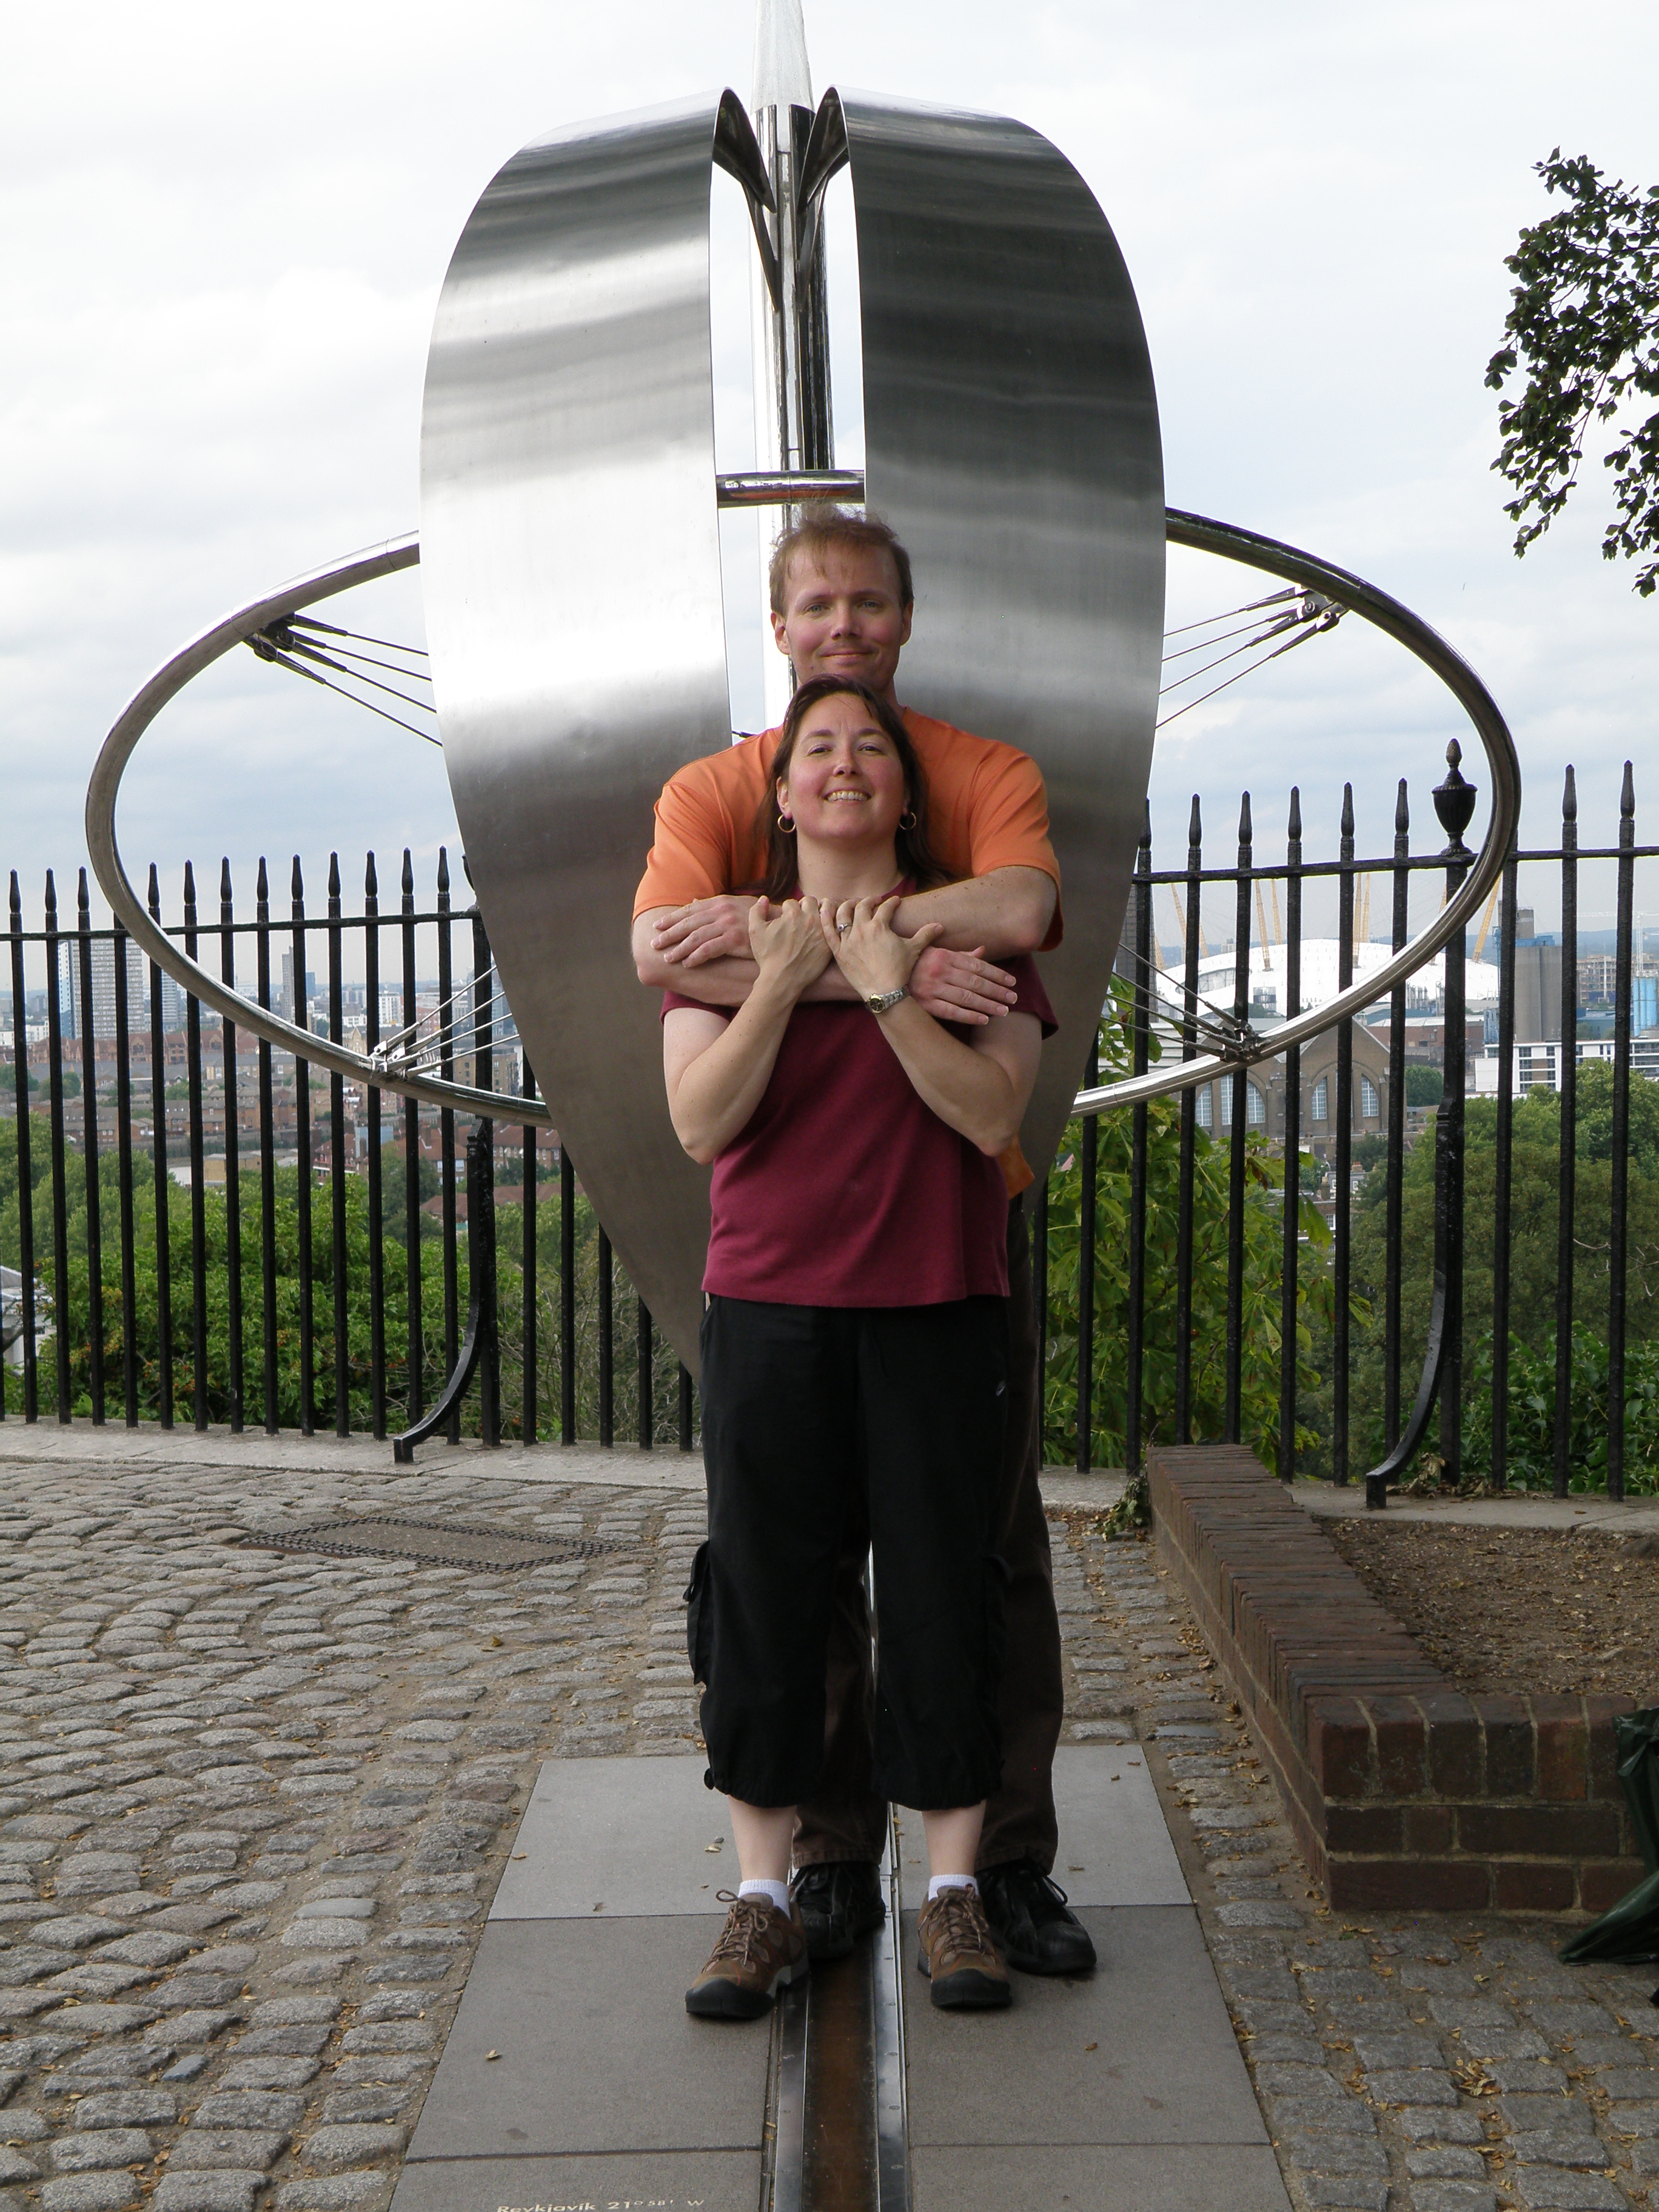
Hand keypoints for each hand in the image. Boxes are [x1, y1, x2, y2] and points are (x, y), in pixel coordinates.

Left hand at [651, 895, 755, 967]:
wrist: (782, 926)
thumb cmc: (759, 918)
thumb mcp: (735, 906)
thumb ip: (713, 906)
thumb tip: (692, 903)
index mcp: (720, 902)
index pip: (690, 910)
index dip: (672, 918)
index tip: (658, 926)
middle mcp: (722, 911)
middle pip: (688, 923)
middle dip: (669, 934)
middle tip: (655, 944)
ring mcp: (728, 924)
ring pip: (696, 937)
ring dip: (679, 948)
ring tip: (668, 957)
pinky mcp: (735, 939)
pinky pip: (709, 949)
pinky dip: (696, 956)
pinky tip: (687, 963)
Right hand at [747, 896, 831, 998]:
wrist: (782, 979)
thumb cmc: (768, 956)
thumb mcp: (755, 931)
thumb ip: (756, 910)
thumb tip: (764, 899)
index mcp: (792, 913)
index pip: (791, 902)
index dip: (786, 910)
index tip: (785, 919)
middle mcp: (809, 919)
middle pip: (810, 901)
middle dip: (804, 907)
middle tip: (800, 918)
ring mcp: (821, 931)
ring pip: (826, 910)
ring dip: (819, 912)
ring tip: (813, 921)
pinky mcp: (829, 943)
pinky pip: (834, 926)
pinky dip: (829, 925)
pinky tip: (823, 931)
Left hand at [819, 895, 943, 1001]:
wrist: (884, 992)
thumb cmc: (899, 970)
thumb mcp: (914, 950)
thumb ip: (925, 934)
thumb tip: (940, 925)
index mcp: (879, 927)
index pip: (886, 908)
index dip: (892, 903)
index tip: (895, 902)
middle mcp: (861, 930)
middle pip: (862, 906)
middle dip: (870, 901)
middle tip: (875, 902)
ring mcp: (848, 940)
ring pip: (842, 914)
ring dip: (847, 905)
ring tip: (853, 905)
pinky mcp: (838, 951)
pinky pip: (828, 931)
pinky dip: (825, 918)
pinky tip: (826, 909)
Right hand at [908, 945, 1016, 1025]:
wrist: (884, 974)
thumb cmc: (914, 961)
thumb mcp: (937, 951)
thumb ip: (961, 954)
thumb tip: (983, 951)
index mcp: (945, 956)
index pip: (978, 966)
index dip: (997, 974)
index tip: (1012, 982)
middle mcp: (940, 971)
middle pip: (976, 982)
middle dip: (997, 991)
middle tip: (1014, 998)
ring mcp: (933, 988)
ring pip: (967, 998)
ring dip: (988, 1005)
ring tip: (1004, 1011)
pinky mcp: (925, 1004)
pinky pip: (951, 1011)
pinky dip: (969, 1016)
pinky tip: (984, 1019)